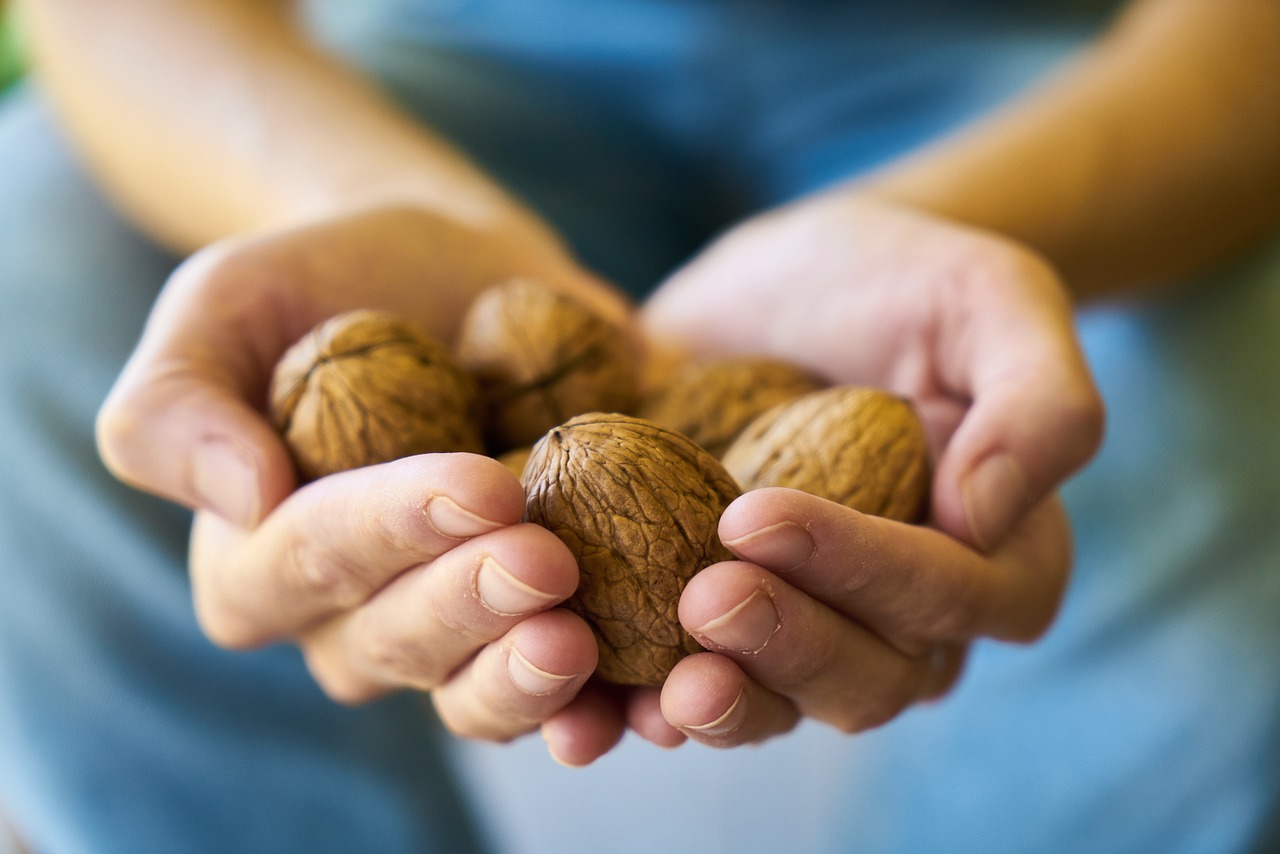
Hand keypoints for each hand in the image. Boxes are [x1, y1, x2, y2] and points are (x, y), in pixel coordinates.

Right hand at [97, 204, 632, 742]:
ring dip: (536, 682)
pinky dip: (616, 701)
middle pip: (401, 641)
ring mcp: (457, 629)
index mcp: (263, 562)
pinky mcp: (546, 616)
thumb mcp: (223, 305)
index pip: (317, 558)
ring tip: (591, 643)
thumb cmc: (323, 285)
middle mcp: (354, 619)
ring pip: (480, 692)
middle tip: (549, 562)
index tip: (482, 485)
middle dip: (477, 607)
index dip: (396, 531)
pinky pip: (574, 688)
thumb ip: (177, 402)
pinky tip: (659, 696)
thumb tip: (240, 498)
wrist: (451, 273)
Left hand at [605, 192, 1102, 748]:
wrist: (792, 280)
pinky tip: (589, 711)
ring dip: (720, 707)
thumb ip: (1036, 403)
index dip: (864, 573)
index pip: (948, 596)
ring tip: (657, 691)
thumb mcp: (993, 300)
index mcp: (992, 554)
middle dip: (786, 647)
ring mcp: (804, 619)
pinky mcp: (712, 611)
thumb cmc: (906, 282)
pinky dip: (635, 709)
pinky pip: (685, 683)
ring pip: (778, 704)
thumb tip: (984, 518)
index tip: (762, 515)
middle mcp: (902, 614)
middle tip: (706, 597)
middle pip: (866, 677)